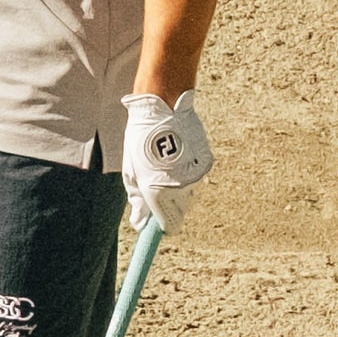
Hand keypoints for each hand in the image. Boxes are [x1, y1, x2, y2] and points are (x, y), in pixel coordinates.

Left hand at [121, 91, 211, 232]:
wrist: (163, 109)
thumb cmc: (140, 140)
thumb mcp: (131, 172)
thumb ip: (137, 201)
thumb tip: (139, 223)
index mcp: (159, 194)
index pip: (169, 226)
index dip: (162, 227)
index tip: (156, 225)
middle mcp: (182, 190)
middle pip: (181, 213)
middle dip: (169, 207)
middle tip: (155, 188)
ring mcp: (197, 176)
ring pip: (190, 197)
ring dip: (179, 191)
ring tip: (165, 167)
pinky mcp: (207, 164)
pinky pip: (197, 179)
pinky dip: (188, 175)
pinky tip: (177, 158)